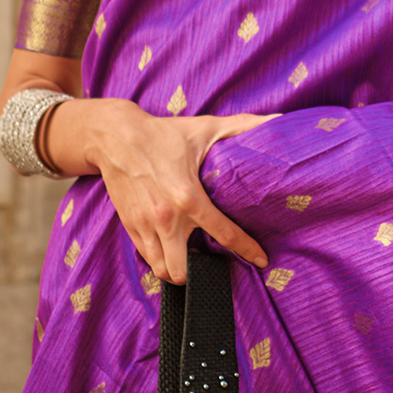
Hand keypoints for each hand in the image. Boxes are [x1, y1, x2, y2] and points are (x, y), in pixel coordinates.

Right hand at [48, 96, 274, 284]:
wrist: (114, 136)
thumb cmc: (163, 133)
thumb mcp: (205, 128)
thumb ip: (243, 127)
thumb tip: (278, 119)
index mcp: (189, 197)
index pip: (225, 234)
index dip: (247, 250)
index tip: (260, 260)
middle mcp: (165, 217)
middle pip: (182, 271)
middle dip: (198, 273)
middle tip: (209, 261)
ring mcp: (144, 225)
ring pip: (161, 270)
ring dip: (176, 270)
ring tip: (188, 259)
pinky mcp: (129, 225)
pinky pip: (145, 257)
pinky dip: (158, 258)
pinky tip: (169, 248)